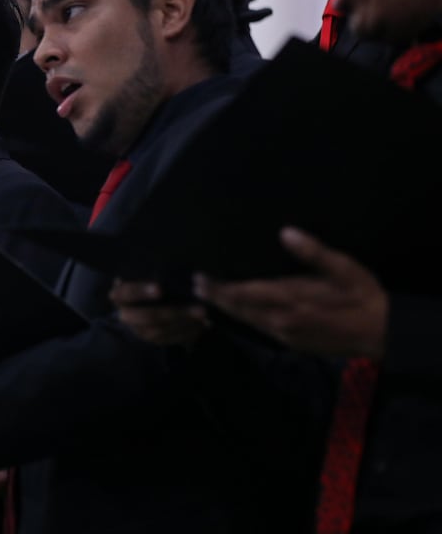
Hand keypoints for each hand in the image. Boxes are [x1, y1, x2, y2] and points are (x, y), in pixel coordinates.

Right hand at [110, 280, 210, 345]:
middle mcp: (126, 315)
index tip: (160, 289)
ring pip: (160, 331)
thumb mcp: (149, 272)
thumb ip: (158, 272)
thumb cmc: (148, 279)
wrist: (146, 301)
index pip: (125, 293)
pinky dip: (187, 332)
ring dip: (185, 323)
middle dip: (174, 313)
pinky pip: (169, 339)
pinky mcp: (153, 340)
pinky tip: (202, 324)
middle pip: (146, 317)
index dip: (140, 291)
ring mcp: (139, 330)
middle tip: (200, 309)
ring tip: (204, 315)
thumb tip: (185, 276)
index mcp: (120, 295)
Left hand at [194, 227, 387, 357]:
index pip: (244, 294)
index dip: (219, 288)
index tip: (198, 278)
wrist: (382, 334)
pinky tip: (235, 312)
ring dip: (225, 310)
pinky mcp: (291, 343)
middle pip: (238, 310)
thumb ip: (314, 252)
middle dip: (215, 298)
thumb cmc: (363, 296)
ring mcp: (285, 336)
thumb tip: (287, 232)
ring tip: (205, 298)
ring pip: (246, 322)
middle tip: (194, 287)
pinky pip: (258, 330)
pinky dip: (242, 320)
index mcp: (291, 301)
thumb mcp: (344, 268)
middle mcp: (281, 321)